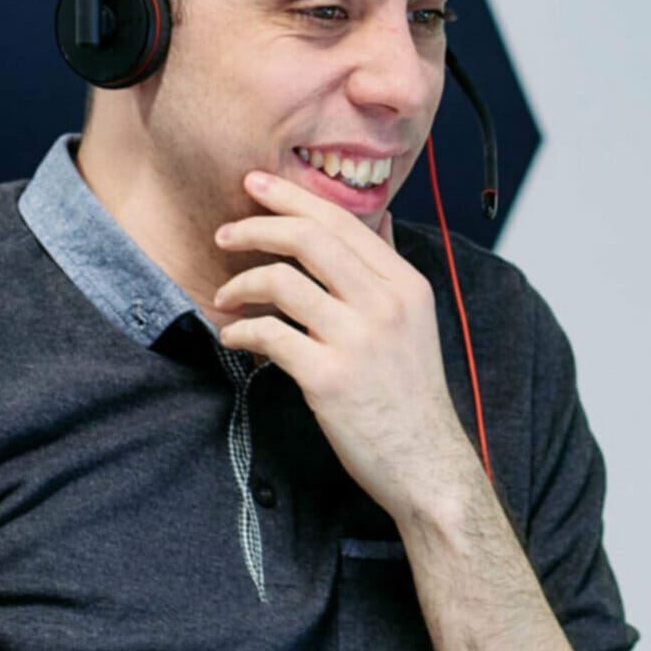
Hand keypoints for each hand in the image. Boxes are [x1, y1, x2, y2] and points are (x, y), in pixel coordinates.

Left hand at [211, 170, 478, 521]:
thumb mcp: (416, 320)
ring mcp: (358, 340)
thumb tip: (379, 219)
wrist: (426, 463)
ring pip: (284, 282)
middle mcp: (386, 304)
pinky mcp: (329, 378)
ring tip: (226, 298)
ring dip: (241, 284)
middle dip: (258, 227)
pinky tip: (234, 338)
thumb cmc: (412, 395)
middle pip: (311, 238)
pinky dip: (241, 332)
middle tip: (225, 234)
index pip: (343, 222)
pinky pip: (270, 335)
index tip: (255, 187)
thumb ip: (390, 268)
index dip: (293, 198)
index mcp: (406, 284)